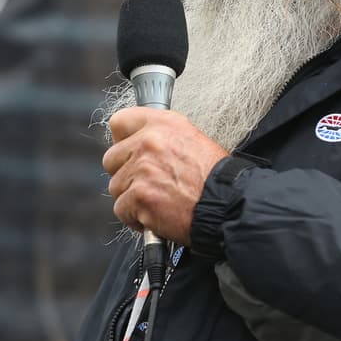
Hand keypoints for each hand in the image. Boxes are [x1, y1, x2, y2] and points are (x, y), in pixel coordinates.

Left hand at [101, 107, 228, 243]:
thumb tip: (137, 144)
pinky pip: (121, 209)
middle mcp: (149, 142)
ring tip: (158, 201)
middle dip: (126, 174)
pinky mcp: (139, 196)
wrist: (229, 205)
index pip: (120, 121)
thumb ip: (162, 138)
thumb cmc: (215, 178)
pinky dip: (136, 218)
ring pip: (115, 187)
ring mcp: (142, 169)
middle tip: (148, 184)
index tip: (129, 152)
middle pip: (111, 158)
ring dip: (132, 198)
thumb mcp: (192, 139)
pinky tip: (157, 215)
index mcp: (163, 124)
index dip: (122, 141)